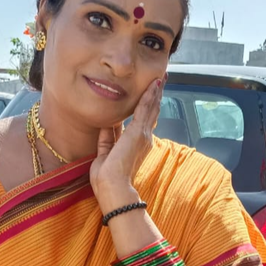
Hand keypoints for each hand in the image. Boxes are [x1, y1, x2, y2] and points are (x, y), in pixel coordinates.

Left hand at [89, 77, 162, 203]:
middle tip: (160, 81)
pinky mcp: (138, 131)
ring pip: (151, 108)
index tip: (148, 95)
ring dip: (155, 92)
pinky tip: (154, 83)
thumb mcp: (105, 154)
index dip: (145, 108)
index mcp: (135, 145)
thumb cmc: (107, 179)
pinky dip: (150, 95)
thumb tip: (106, 125)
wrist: (112, 187)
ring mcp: (143, 135)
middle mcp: (143, 139)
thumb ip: (107, 138)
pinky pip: (145, 108)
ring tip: (160, 77)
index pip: (141, 122)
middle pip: (150, 113)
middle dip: (154, 96)